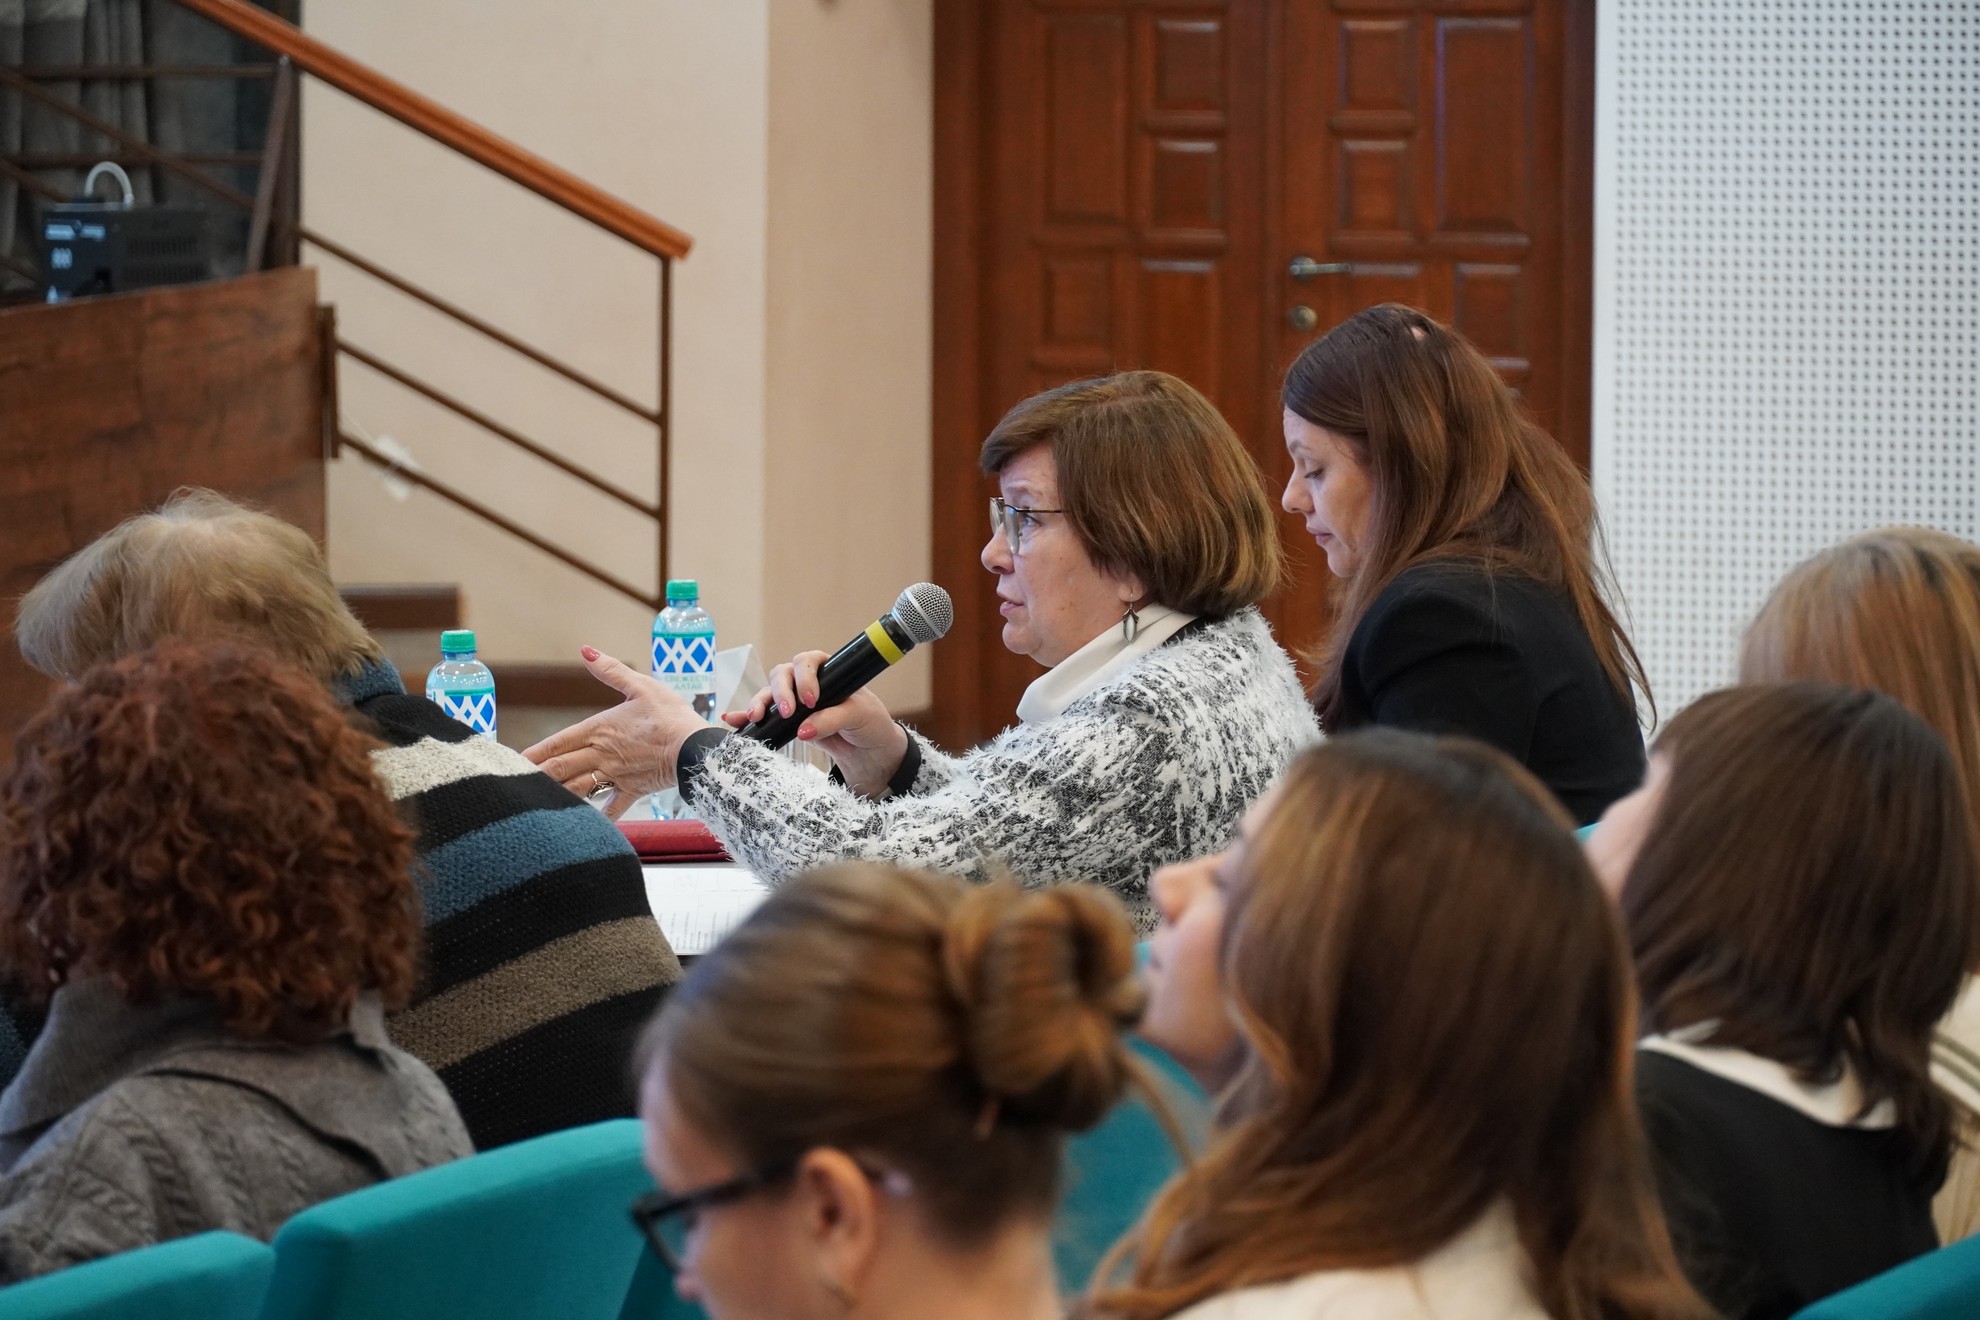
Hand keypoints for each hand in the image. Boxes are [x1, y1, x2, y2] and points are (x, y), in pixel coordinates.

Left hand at [524, 645, 706, 817]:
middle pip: (560, 769)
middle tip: (515, 784)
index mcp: (599, 729)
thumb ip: (611, 670)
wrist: (695, 748)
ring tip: (539, 800)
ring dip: (557, 794)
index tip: (514, 761)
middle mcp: (602, 755)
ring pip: (578, 789)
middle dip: (537, 776)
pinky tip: (586, 823)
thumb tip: (586, 650)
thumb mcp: (642, 686)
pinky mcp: (633, 790)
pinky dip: (598, 817)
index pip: (558, 743)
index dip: (534, 753)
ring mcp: (616, 775)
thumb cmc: (670, 715)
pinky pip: (611, 808)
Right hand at [725, 650, 908, 798]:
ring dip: (760, 703)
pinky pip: (763, 716)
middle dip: (780, 692)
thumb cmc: (870, 724)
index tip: (811, 700)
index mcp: (829, 671)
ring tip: (756, 717)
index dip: (805, 678)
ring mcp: (795, 701)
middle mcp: (808, 682)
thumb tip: (803, 729)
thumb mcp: (859, 717)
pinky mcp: (787, 722)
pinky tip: (732, 720)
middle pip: (782, 675)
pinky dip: (745, 717)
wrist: (870, 752)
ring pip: (769, 693)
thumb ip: (831, 720)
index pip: (808, 663)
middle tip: (788, 713)